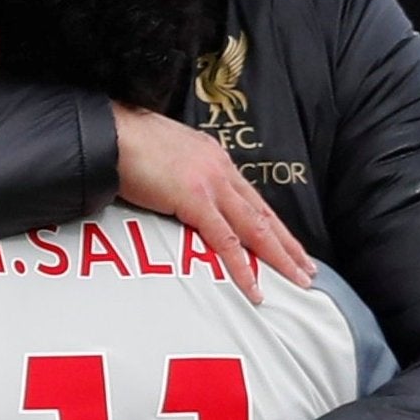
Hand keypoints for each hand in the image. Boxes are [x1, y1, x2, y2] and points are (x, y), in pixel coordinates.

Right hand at [112, 105, 313, 304]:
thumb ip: (181, 176)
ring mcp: (211, 184)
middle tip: (308, 270)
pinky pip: (225, 240)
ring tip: (297, 279)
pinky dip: (242, 267)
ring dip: (279, 257)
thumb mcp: (166, 158)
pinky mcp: (194, 199)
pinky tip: (254, 287)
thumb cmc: (127, 144)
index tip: (288, 245)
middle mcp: (221, 170)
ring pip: (255, 228)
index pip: (251, 199)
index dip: (272, 225)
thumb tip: (180, 195)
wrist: (111, 133)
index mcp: (215, 159)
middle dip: (288, 245)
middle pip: (263, 214)